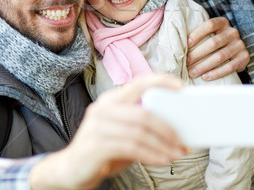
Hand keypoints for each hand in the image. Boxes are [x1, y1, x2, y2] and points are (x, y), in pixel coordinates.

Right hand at [28, 75, 186, 189]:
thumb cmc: (103, 150)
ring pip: (140, 132)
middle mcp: (102, 109)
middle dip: (168, 128)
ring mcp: (97, 126)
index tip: (181, 87)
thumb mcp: (123, 133)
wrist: (70, 171)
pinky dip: (152, 155)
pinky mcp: (95, 146)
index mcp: (110, 100)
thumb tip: (176, 128)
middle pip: (143, 113)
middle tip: (183, 141)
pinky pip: (132, 148)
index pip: (138, 83)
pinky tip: (162, 161)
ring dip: (163, 146)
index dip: (160, 81)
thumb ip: (141, 125)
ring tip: (177, 154)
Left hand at [186, 17, 248, 80]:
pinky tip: (205, 76)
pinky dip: (216, 73)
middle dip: (197, 54)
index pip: (209, 25)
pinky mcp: (244, 57)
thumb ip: (198, 35)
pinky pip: (229, 67)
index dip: (197, 34)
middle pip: (213, 42)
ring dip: (204, 66)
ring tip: (192, 72)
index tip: (186, 45)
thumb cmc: (215, 42)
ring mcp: (239, 45)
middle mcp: (232, 32)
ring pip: (220, 56)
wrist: (235, 50)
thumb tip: (177, 44)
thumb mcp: (209, 34)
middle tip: (186, 62)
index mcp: (223, 22)